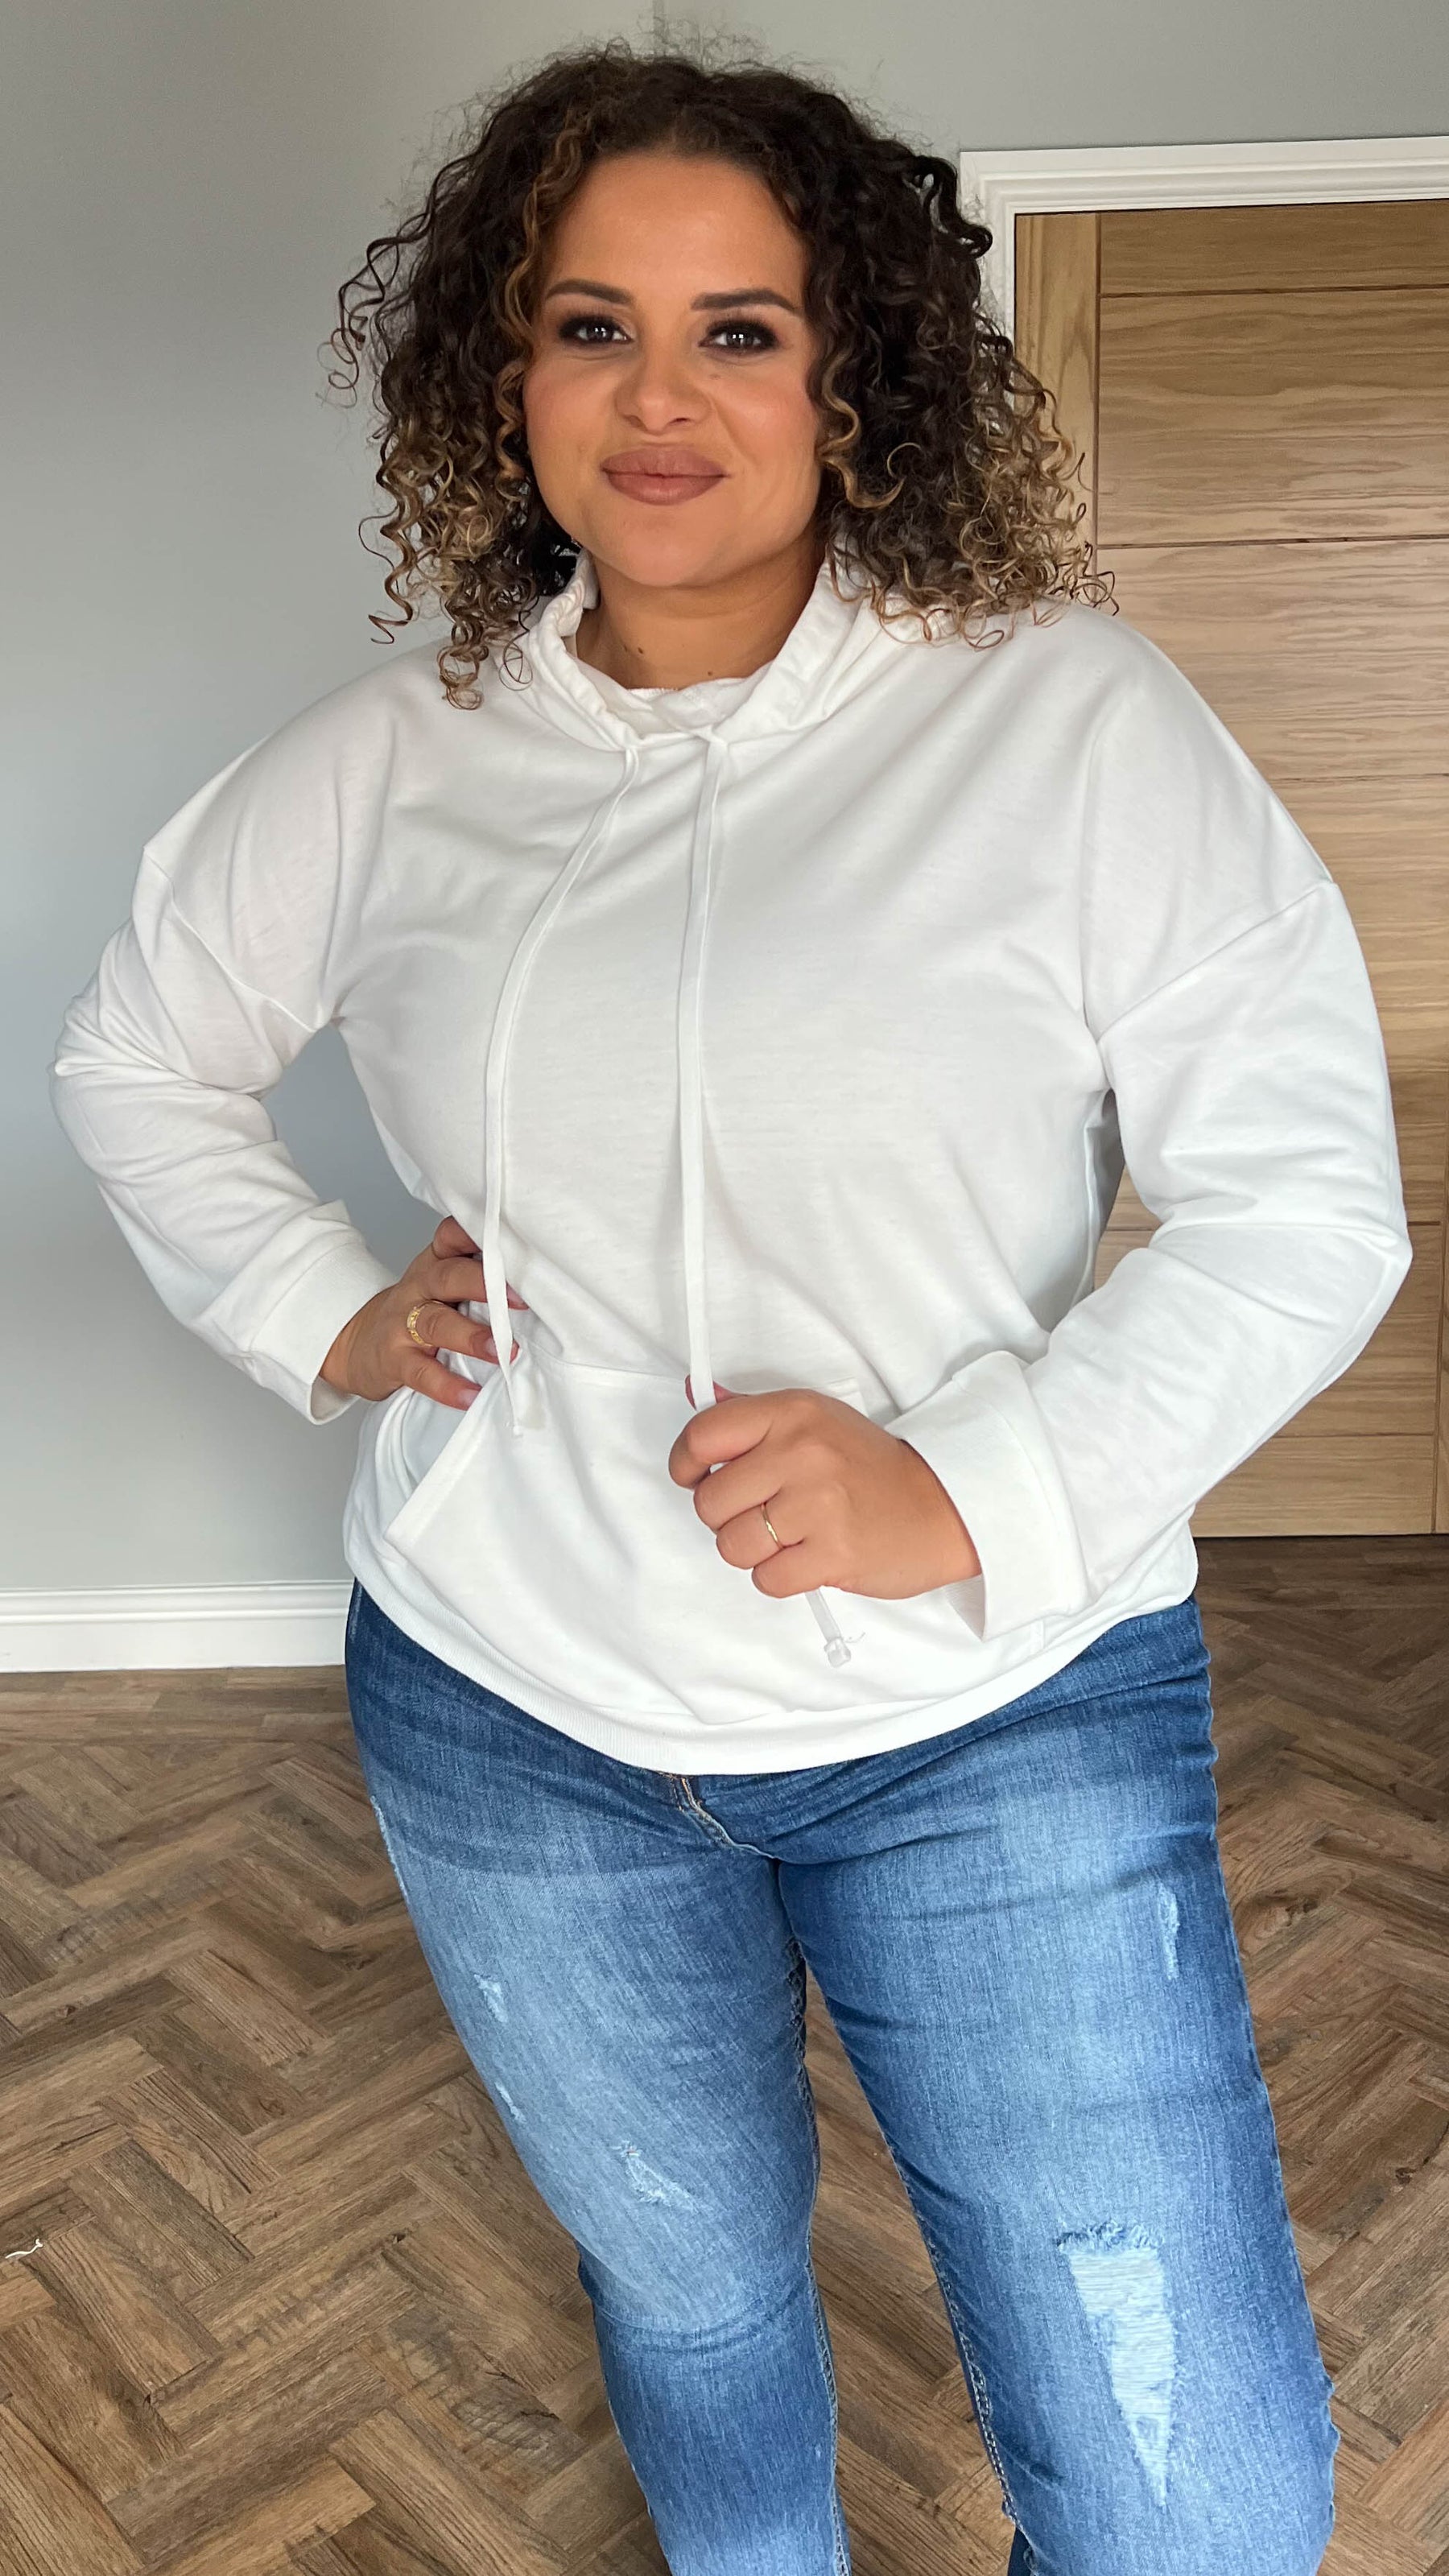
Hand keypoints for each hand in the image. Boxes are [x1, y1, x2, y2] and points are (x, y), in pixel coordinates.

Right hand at [319, 1214, 527, 1412]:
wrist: (357, 1343)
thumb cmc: (415, 1311)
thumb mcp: (440, 1283)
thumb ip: (477, 1274)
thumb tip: (539, 1281)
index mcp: (435, 1263)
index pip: (451, 1236)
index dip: (477, 1234)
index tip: (512, 1239)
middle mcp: (419, 1288)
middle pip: (448, 1277)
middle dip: (484, 1285)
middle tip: (522, 1299)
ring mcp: (403, 1324)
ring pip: (437, 1324)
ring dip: (472, 1337)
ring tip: (504, 1351)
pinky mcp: (395, 1360)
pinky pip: (421, 1373)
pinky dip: (447, 1386)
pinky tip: (471, 1395)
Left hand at [668, 1383, 981, 1601]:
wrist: (942, 1506)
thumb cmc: (869, 1467)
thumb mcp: (816, 1421)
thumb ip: (752, 1414)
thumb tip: (694, 1391)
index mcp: (792, 1413)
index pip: (702, 1435)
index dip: (685, 1464)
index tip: (694, 1477)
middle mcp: (802, 1452)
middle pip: (710, 1502)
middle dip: (727, 1517)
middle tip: (764, 1513)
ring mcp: (818, 1504)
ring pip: (732, 1545)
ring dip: (753, 1551)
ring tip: (790, 1536)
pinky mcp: (833, 1553)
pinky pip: (766, 1579)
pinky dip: (780, 1577)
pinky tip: (807, 1557)